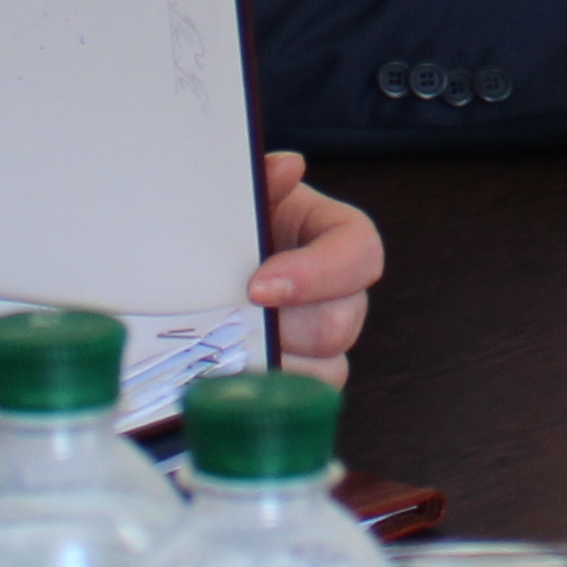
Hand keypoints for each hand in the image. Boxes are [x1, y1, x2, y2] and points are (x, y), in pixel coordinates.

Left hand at [248, 151, 384, 388]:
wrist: (206, 258)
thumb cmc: (237, 223)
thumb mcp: (247, 194)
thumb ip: (265, 180)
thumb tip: (287, 167)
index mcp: (338, 236)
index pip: (360, 254)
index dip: (316, 273)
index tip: (258, 286)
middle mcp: (342, 292)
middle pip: (342, 322)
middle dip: (285, 328)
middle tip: (234, 324)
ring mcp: (326, 339)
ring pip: (327, 368)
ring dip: (276, 364)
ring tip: (231, 352)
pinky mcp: (306, 375)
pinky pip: (305, 399)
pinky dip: (272, 394)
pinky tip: (235, 377)